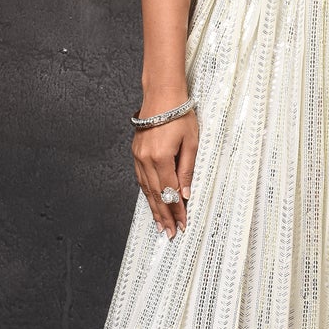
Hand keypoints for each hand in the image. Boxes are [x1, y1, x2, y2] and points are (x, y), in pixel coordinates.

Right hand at [132, 108, 196, 236]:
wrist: (162, 95)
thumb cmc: (180, 115)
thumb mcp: (192, 143)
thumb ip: (187, 170)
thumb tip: (185, 194)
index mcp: (161, 158)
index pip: (170, 192)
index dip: (176, 211)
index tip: (182, 224)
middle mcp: (145, 160)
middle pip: (156, 195)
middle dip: (164, 216)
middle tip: (169, 233)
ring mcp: (138, 157)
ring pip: (146, 189)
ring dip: (154, 208)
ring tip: (160, 224)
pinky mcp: (136, 153)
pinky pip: (141, 179)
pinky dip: (147, 193)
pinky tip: (152, 202)